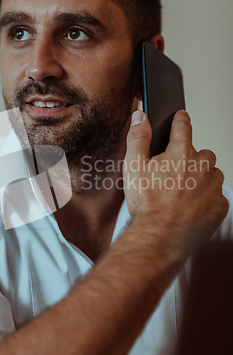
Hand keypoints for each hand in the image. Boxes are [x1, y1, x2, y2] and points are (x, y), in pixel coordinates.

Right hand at [123, 110, 228, 258]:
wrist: (159, 237)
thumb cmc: (146, 205)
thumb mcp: (133, 166)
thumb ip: (137, 138)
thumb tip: (140, 117)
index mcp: (180, 153)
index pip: (183, 127)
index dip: (180, 120)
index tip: (181, 117)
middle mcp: (202, 167)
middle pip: (202, 153)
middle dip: (191, 158)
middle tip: (175, 173)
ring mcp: (213, 187)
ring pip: (212, 174)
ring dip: (201, 178)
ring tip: (183, 192)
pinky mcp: (219, 206)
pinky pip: (217, 196)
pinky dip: (207, 198)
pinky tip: (190, 207)